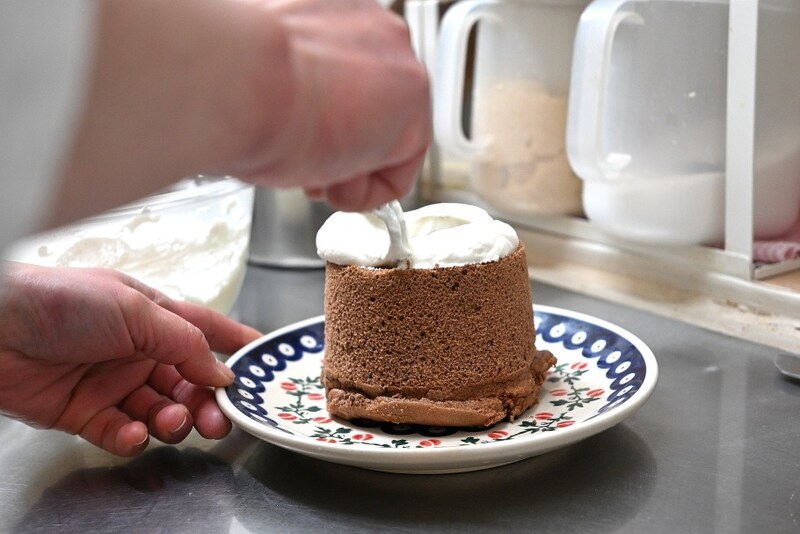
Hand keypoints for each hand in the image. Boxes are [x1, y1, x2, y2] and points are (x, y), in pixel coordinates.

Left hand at [0, 263, 261, 456]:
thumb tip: (222, 372)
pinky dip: (133, 437)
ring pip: (162, 410)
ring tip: (173, 421)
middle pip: (189, 381)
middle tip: (221, 418)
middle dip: (209, 401)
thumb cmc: (62, 301)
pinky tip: (132, 431)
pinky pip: (122, 432)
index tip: (264, 359)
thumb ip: (185, 342)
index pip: (205, 330)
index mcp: (153, 317)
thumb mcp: (135, 310)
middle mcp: (137, 351)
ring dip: (175, 420)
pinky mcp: (85, 414)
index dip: (236, 344)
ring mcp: (112, 383)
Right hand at [53, 0, 428, 228]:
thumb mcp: (263, 75)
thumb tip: (287, 114)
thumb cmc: (231, 75)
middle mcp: (375, 30)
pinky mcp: (414, 108)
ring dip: (350, 171)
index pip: (349, 82)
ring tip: (313, 175)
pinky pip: (398, 174)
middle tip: (307, 168)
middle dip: (343, 151)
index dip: (326, 125)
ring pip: (389, 140)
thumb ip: (293, 88)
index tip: (300, 146)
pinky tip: (333, 187)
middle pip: (374, 111)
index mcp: (335, 16)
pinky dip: (365, 195)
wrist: (238, 77)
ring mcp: (401, 63)